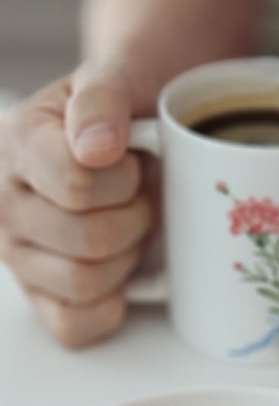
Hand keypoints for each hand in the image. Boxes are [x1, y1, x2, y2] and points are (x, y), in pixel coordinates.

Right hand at [0, 61, 155, 346]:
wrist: (123, 136)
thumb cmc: (119, 115)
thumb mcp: (115, 78)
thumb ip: (103, 98)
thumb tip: (98, 147)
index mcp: (14, 144)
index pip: (77, 185)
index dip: (124, 178)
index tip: (130, 160)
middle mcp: (2, 205)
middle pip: (88, 239)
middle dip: (134, 218)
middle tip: (139, 196)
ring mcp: (15, 256)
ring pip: (85, 282)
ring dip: (127, 258)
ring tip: (129, 226)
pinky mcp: (38, 298)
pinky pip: (74, 326)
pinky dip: (109, 306)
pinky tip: (119, 273)